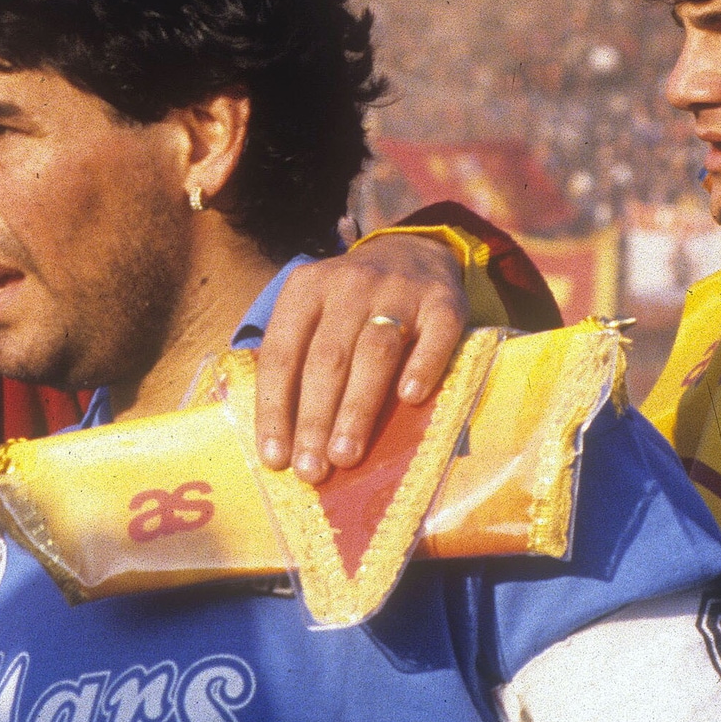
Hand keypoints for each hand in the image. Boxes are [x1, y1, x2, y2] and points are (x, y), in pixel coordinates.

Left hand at [254, 231, 466, 481]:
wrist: (414, 251)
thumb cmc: (350, 303)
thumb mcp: (312, 312)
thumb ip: (295, 362)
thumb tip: (281, 442)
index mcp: (305, 290)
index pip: (281, 354)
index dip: (275, 408)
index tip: (275, 458)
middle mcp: (349, 285)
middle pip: (327, 359)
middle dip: (315, 420)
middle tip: (313, 470)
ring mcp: (399, 291)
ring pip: (374, 352)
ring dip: (357, 408)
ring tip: (346, 455)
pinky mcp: (445, 301)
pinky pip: (435, 335)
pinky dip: (423, 366)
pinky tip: (411, 399)